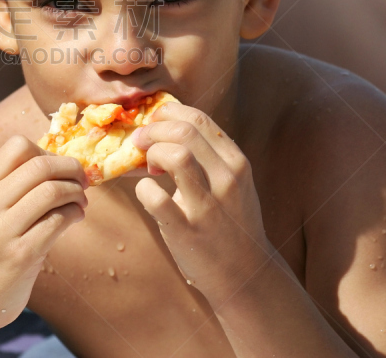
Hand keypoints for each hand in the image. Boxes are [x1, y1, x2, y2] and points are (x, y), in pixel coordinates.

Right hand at [0, 136, 87, 323]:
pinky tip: (75, 217)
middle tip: (82, 179)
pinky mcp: (20, 255)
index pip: (17, 145)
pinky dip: (74, 213)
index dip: (47, 151)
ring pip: (52, 191)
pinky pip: (58, 221)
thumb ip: (10, 184)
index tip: (59, 166)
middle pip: (40, 165)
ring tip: (80, 201)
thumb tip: (57, 161)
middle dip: (71, 168)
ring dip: (76, 192)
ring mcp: (2, 229)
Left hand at [132, 103, 272, 306]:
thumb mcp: (229, 181)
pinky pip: (155, 198)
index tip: (153, 122)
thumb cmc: (228, 219)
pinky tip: (147, 193)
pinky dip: (143, 189)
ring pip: (176, 156)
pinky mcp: (187, 231)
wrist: (244, 272)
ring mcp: (208, 206)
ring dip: (152, 154)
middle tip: (140, 142)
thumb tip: (155, 131)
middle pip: (184, 131)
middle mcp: (227, 179)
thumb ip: (202, 155)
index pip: (198, 118)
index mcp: (236, 162)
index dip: (167, 113)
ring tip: (150, 167)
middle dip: (153, 130)